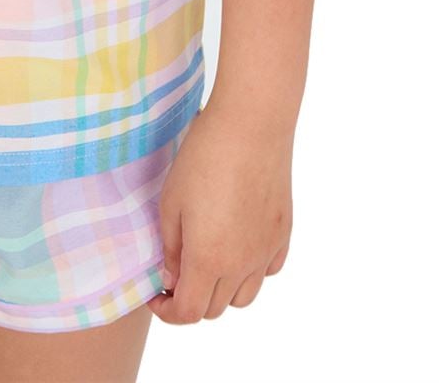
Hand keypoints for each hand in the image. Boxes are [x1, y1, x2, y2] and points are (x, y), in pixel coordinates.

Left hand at [148, 97, 291, 323]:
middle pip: (215, 308)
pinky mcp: (283, 234)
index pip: (189, 313)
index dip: (168, 312)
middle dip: (191, 299)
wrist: (251, 126)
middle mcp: (242, 266)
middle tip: (175, 274)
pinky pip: (267, 271)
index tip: (155, 295)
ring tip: (206, 261)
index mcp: (209, 260)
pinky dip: (250, 271)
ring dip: (221, 291)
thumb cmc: (204, 158)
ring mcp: (266, 251)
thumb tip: (172, 278)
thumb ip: (171, 248)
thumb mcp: (171, 202)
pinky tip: (237, 246)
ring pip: (244, 297)